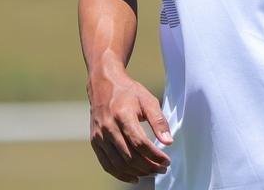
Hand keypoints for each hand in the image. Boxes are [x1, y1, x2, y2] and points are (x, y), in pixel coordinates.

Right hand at [88, 65, 172, 184]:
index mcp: (123, 115)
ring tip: (152, 172)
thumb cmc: (129, 92)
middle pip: (130, 156)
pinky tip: (134, 177)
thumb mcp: (148, 100)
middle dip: (148, 166)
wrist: (104, 85)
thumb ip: (158, 121)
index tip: (166, 160)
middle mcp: (109, 128)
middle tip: (162, 169)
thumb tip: (168, 141)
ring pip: (119, 163)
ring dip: (137, 172)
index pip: (140, 143)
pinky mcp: (95, 142)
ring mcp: (100, 137)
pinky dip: (121, 174)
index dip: (154, 155)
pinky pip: (107, 164)